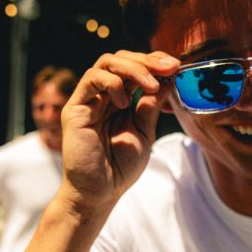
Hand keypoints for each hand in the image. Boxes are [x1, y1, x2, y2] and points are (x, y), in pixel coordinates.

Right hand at [59, 50, 178, 212]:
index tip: (176, 67)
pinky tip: (124, 102)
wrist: (100, 192)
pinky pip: (91, 79)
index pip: (134, 68)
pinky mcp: (75, 108)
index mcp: (120, 100)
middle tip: (170, 67)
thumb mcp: (144, 131)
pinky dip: (113, 83)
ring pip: (106, 63)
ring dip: (134, 68)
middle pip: (121, 59)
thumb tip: (167, 78)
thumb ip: (151, 105)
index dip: (154, 62)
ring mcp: (88, 100)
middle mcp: (103, 95)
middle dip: (147, 60)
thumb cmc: (121, 167)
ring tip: (151, 85)